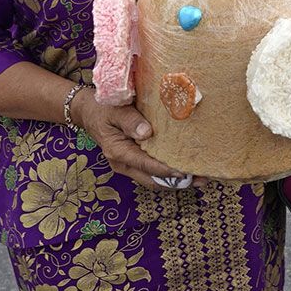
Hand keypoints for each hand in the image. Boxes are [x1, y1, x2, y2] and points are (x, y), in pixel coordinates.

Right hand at [71, 88, 201, 188]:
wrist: (89, 111)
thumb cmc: (103, 108)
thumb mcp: (115, 111)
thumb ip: (130, 121)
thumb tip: (147, 133)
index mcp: (119, 152)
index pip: (146, 165)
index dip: (166, 170)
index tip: (185, 172)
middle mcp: (123, 163)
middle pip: (153, 179)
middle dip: (177, 182)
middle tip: (201, 179)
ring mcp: (128, 164)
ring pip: (154, 179)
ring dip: (176, 181)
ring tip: (200, 179)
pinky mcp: (134, 160)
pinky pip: (152, 172)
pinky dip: (169, 174)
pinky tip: (186, 170)